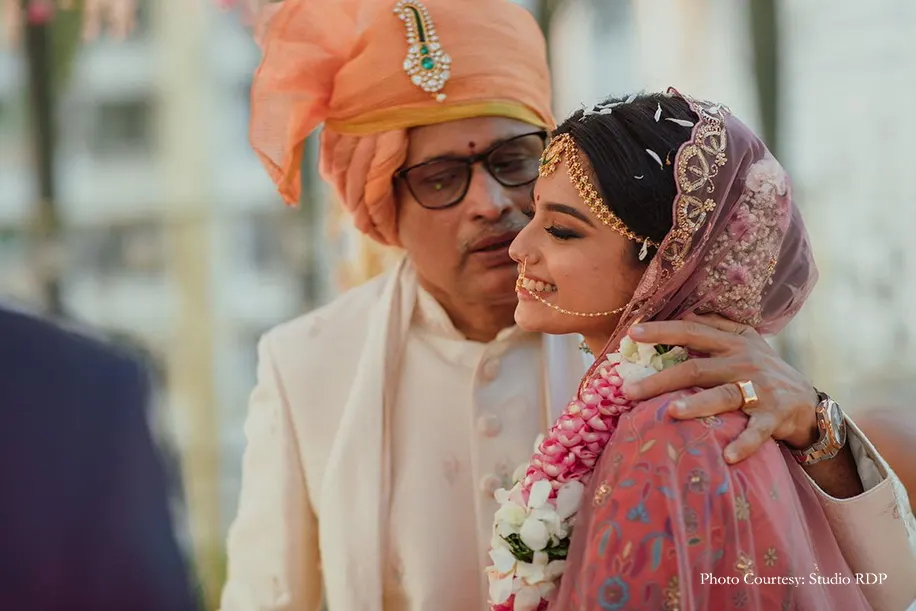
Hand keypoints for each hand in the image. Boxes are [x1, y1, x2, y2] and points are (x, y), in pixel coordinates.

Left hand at [625, 313, 819, 463]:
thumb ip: (718, 328)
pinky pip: (756, 432)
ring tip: (671, 411)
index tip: (633, 332)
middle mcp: (744, 363)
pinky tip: (727, 457)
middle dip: (661, 379)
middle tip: (629, 390)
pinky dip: (743, 444)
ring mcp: (760, 390)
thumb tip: (685, 314)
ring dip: (697, 405)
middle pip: (697, 369)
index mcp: (734, 344)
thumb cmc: (765, 371)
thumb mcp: (747, 342)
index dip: (663, 331)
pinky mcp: (774, 417)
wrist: (808, 403)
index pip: (693, 332)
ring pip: (723, 396)